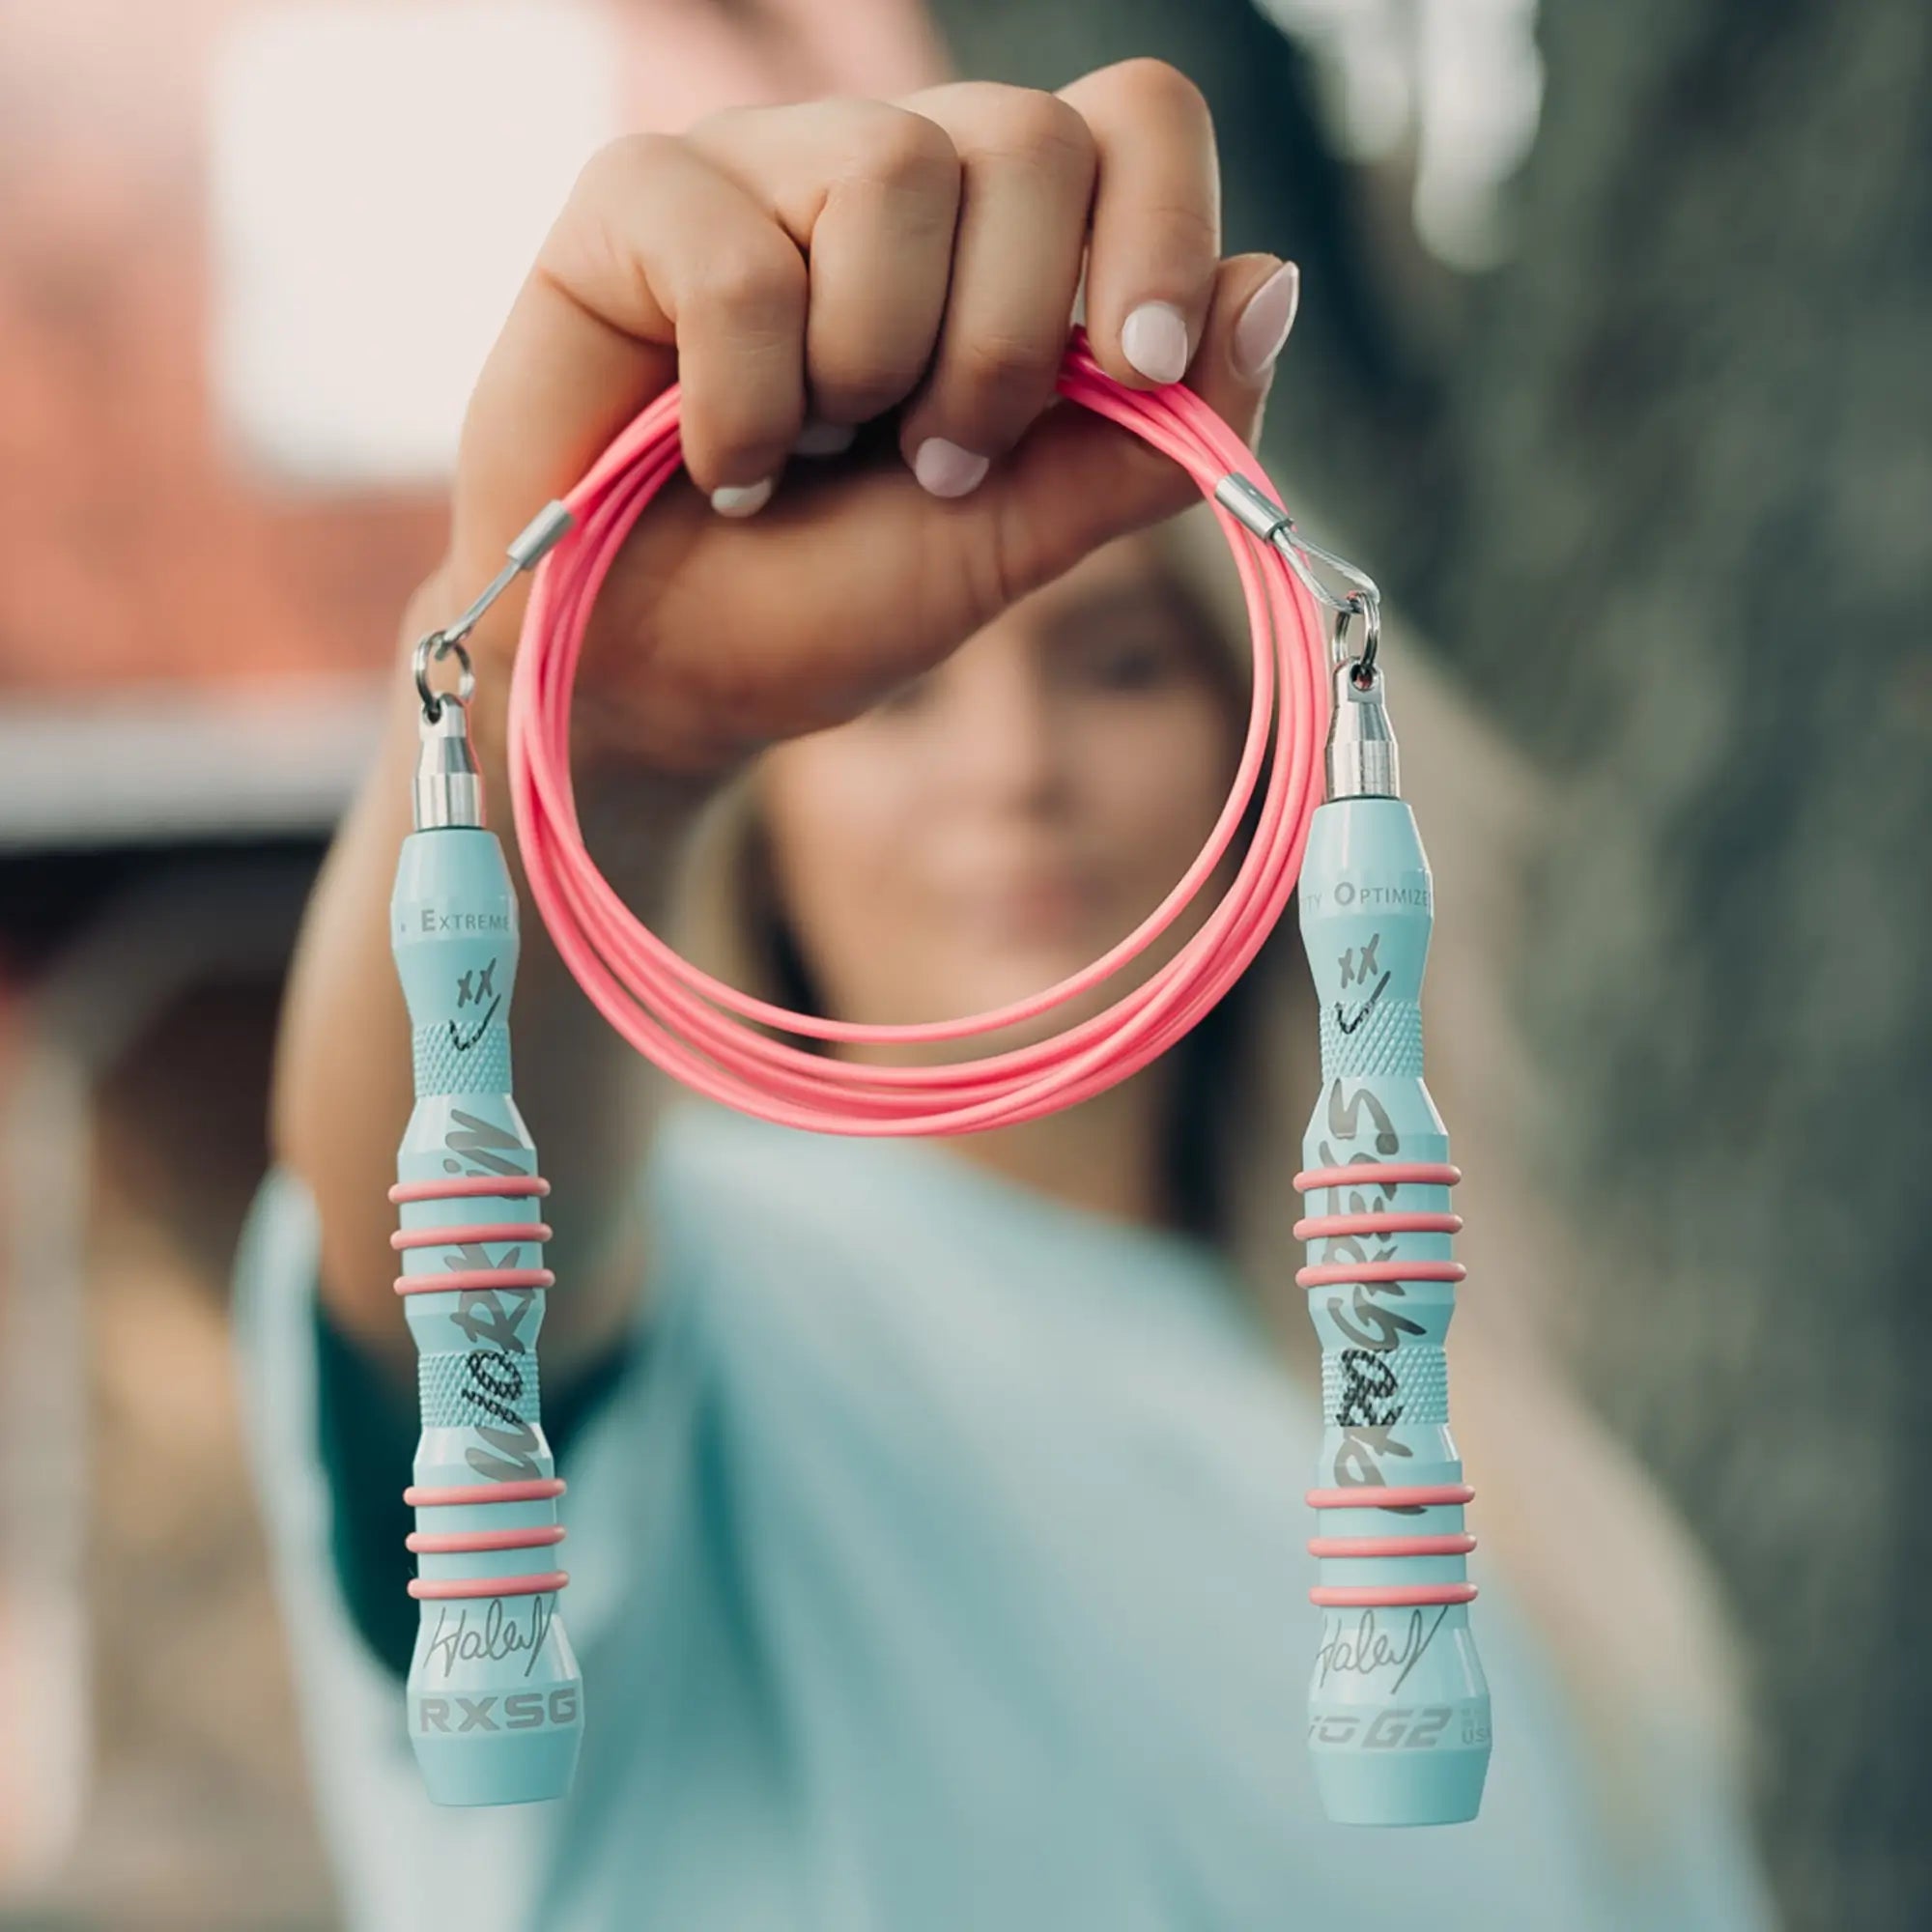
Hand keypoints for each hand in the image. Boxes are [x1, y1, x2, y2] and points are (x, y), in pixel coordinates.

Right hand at [445, 60, 1299, 780]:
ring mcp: (763, 169)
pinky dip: (748, 406)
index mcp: (997, 243)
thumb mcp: (1010, 541)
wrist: (653, 683)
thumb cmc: (818, 607)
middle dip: (1003, 346)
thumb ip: (1141, 439)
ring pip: (894, 169)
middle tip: (935, 462)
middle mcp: (889, 177)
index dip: (1160, 231)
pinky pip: (741, 258)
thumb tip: (1276, 284)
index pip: (1132, 120)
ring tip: (812, 454)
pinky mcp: (636, 199)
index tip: (1139, 371)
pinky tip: (721, 462)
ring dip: (870, 370)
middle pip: (1030, 138)